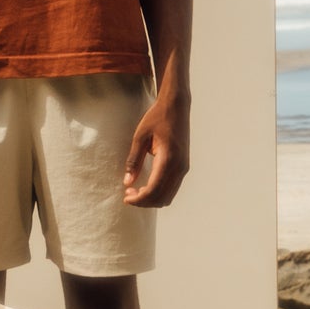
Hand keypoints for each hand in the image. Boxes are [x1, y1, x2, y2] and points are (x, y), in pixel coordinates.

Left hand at [123, 92, 190, 208]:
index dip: (138, 199)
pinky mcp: (184, 166)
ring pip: (168, 196)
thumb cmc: (156, 118)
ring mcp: (184, 168)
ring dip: (152, 198)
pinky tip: (146, 185)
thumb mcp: (140, 137)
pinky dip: (159, 192)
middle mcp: (179, 167)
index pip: (153, 190)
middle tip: (128, 194)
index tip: (125, 198)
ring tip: (135, 190)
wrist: (177, 107)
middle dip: (144, 201)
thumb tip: (127, 183)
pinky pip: (172, 188)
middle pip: (161, 198)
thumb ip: (134, 161)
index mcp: (168, 159)